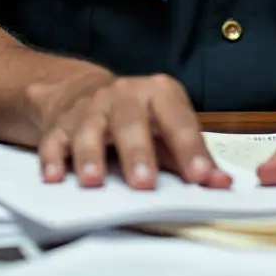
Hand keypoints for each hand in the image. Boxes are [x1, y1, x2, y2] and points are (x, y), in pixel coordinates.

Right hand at [28, 68, 232, 191]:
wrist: (83, 91)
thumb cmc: (137, 117)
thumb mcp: (167, 128)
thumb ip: (192, 156)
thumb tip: (222, 184)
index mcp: (158, 93)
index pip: (178, 121)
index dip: (190, 149)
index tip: (201, 177)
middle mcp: (124, 95)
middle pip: (130, 121)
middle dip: (137, 152)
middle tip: (144, 183)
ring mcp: (89, 108)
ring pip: (88, 129)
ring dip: (90, 155)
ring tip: (94, 181)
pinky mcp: (60, 124)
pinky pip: (54, 141)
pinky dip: (53, 158)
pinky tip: (54, 177)